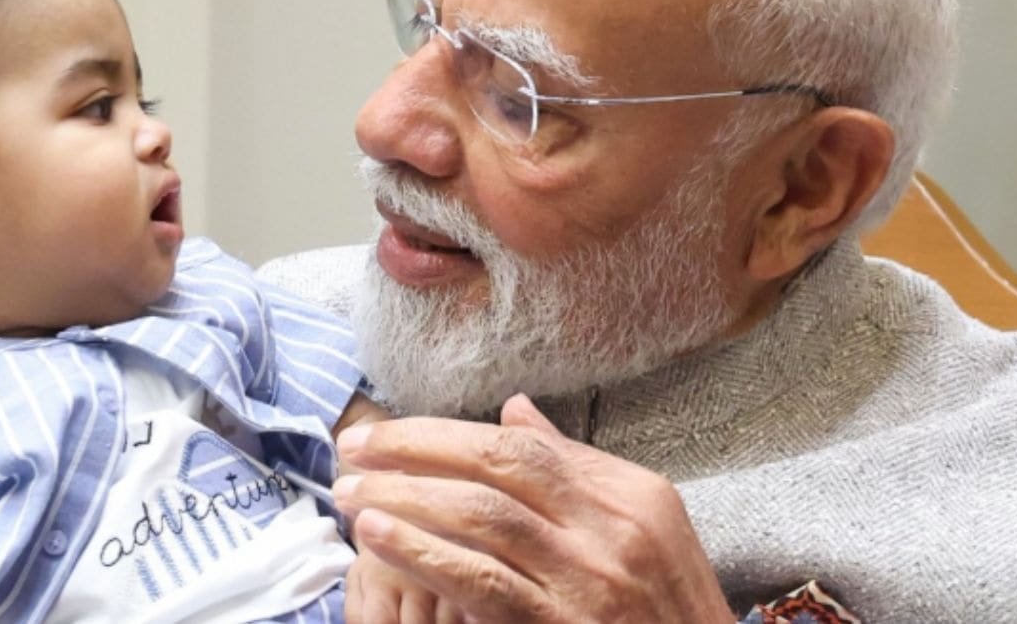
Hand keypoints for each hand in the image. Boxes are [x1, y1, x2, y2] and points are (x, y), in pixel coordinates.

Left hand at [332, 394, 732, 622]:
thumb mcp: (644, 528)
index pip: (523, 445)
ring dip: (405, 498)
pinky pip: (482, 581)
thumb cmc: (666, 610)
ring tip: (350, 493)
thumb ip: (576, 469)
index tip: (388, 434)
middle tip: (353, 447)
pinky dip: (423, 553)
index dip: (446, 434)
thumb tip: (514, 412)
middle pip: (498, 464)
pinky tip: (379, 539)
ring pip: (482, 515)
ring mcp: (589, 578)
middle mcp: (612, 527)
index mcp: (632, 493)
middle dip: (415, 448)